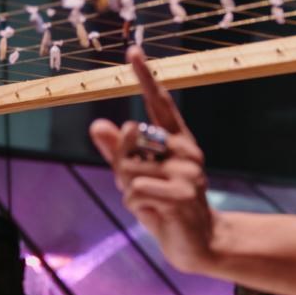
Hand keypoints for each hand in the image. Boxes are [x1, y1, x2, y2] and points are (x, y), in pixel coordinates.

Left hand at [89, 46, 215, 272]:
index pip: (160, 103)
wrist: (198, 244)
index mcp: (178, 141)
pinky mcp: (182, 194)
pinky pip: (134, 192)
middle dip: (122, 166)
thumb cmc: (165, 206)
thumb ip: (120, 152)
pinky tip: (155, 214)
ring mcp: (187, 172)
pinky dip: (135, 206)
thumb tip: (97, 125)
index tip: (133, 50)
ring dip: (128, 192)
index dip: (145, 77)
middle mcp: (186, 151)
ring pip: (128, 170)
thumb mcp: (139, 177)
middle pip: (130, 140)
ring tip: (152, 204)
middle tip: (141, 188)